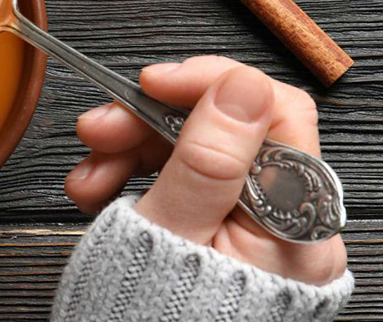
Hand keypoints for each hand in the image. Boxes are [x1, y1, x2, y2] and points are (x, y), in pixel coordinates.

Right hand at [64, 56, 346, 284]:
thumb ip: (208, 158)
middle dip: (151, 122)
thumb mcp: (173, 233)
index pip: (272, 112)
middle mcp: (284, 223)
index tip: (151, 83)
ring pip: (193, 149)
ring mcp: (250, 226)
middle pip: (225, 128)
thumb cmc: (156, 319)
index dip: (209, 85)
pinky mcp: (218, 231)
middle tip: (99, 130)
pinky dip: (134, 176)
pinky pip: (180, 178)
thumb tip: (241, 85)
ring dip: (130, 150)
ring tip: (89, 178)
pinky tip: (101, 191)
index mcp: (294, 223)